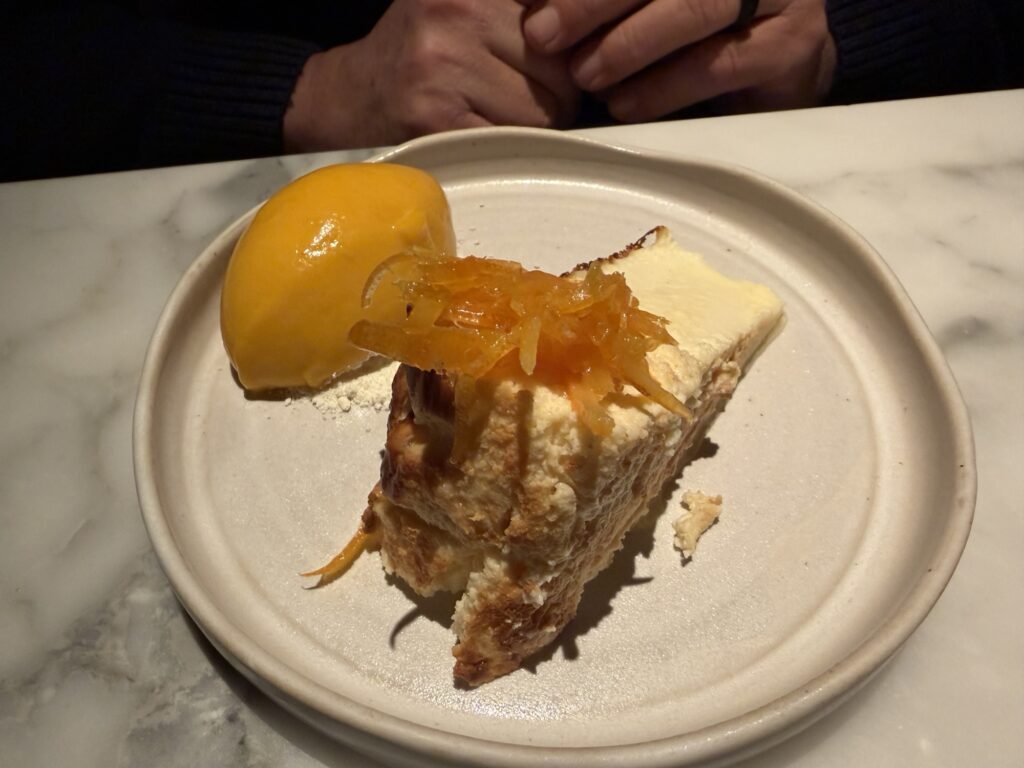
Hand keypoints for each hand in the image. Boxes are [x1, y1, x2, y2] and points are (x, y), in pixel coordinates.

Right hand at [284, 0, 579, 149]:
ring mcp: (444, 62)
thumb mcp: (470, 3)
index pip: (562, 12)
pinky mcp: (437, 116)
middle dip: (559, 87)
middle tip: (523, 90)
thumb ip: (532, 10)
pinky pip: (515, 139)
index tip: (565, 57)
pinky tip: (483, 131)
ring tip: (500, 111)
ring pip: (546, 107)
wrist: (351, 97)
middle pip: (563, 63)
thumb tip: (604, 29)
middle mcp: (458, 6)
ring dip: (538, 122)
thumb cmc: (424, 51)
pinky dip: (511, 146)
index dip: (577, 39)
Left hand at [523, 0, 835, 120]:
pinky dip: (662, 87)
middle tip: (544, 33)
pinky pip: (718, 65)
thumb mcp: (645, 1)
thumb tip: (531, 1)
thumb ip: (604, 1)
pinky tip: (625, 105)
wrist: (781, 63)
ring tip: (584, 76)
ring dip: (628, 45)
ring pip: (694, 9)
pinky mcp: (790, 46)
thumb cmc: (696, 28)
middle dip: (592, 2)